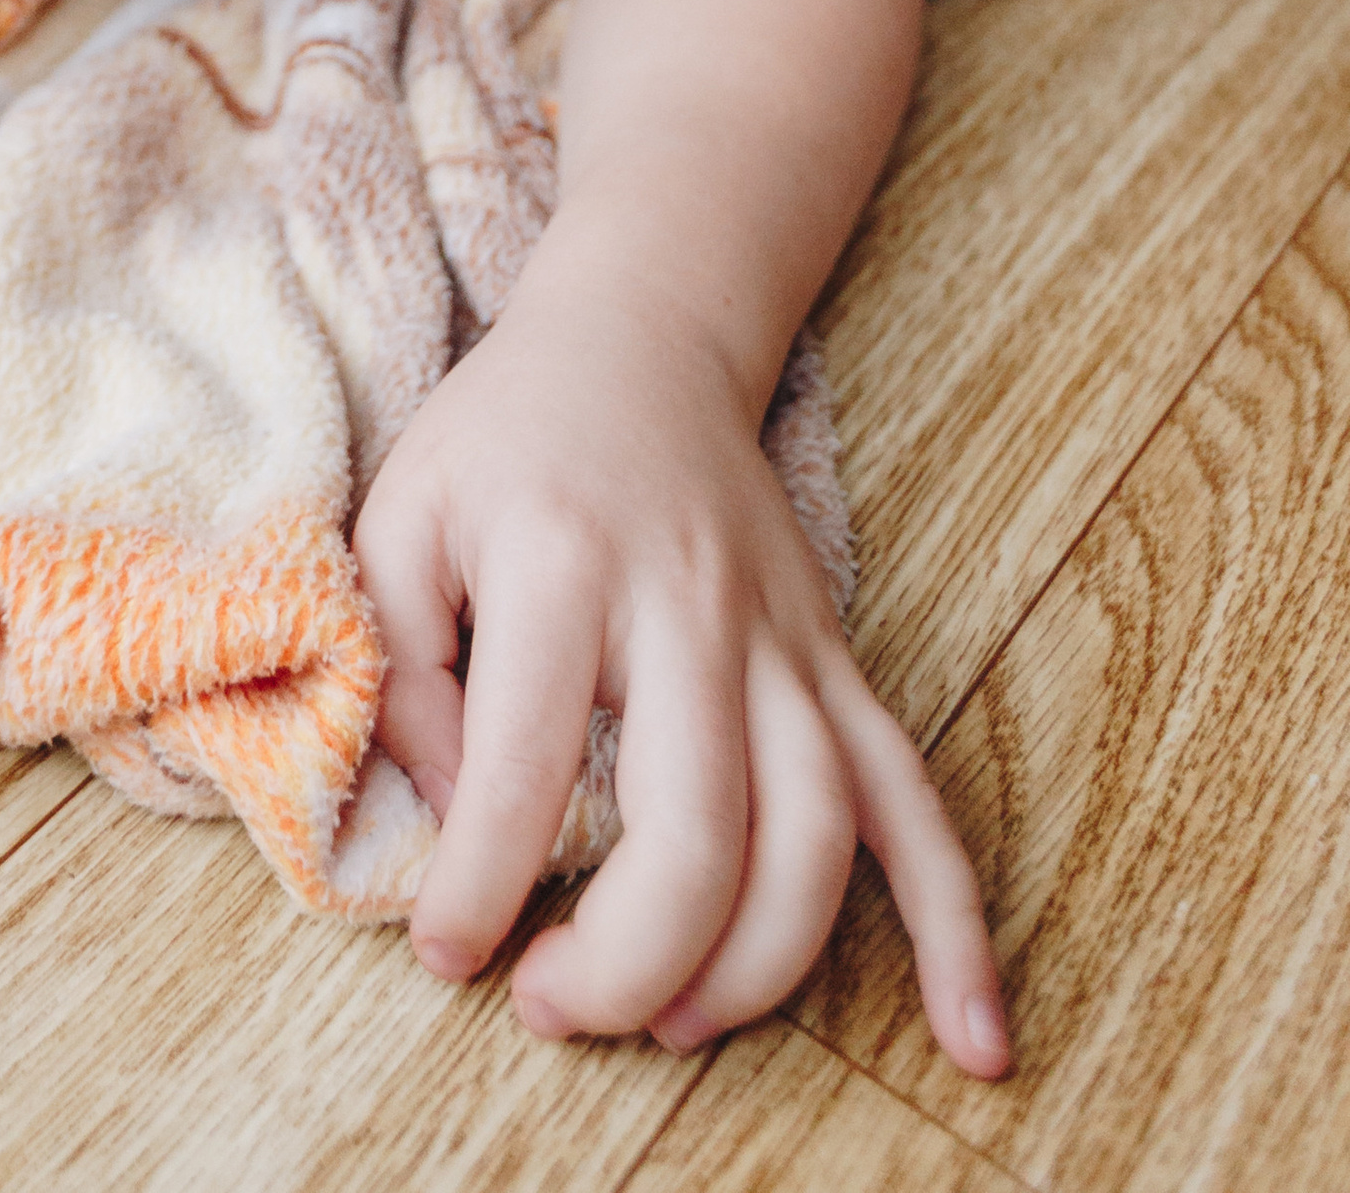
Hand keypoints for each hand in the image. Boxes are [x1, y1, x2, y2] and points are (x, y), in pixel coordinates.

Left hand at [354, 284, 1007, 1077]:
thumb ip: (402, 668)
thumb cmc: (503, 442)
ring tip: (675, 1027)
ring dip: (757, 965)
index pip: (525, 762)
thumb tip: (453, 816)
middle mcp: (689, 604)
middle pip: (699, 823)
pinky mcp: (837, 657)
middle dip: (631, 959)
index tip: (448, 955)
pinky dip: (954, 924)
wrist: (638, 338)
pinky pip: (916, 798)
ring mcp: (782, 635)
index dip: (479, 885)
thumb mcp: (401, 517)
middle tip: (551, 1006)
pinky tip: (973, 1035)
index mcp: (561, 563)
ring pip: (815, 831)